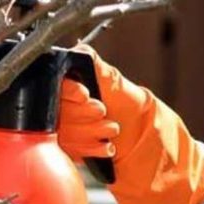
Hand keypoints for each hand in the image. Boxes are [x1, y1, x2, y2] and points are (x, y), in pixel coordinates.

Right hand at [58, 45, 203, 203]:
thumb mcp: (121, 88)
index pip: (57, 87)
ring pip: (63, 132)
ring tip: (111, 131)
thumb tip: (80, 51)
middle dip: (83, 115)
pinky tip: (106, 148)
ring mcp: (64, 130)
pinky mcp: (68, 150)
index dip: (70, 92)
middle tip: (102, 113)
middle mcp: (64, 108)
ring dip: (89, 133)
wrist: (146, 151)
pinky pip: (68, 151)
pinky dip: (89, 149)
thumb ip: (101, 70)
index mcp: (74, 87)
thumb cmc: (135, 113)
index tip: (86, 96)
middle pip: (58, 111)